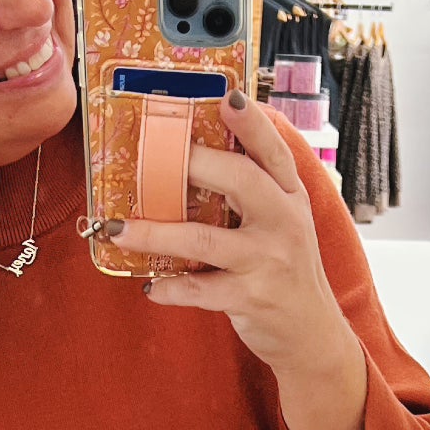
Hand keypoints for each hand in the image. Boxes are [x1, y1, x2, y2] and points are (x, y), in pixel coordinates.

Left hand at [104, 90, 356, 377]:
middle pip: (240, 181)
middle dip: (194, 164)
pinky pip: (200, 290)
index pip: (273, 151)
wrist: (311, 333)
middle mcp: (284, 223)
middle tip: (149, 158)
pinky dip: (170, 288)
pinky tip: (150, 287)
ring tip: (119, 228)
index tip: (227, 97)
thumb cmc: (284, 269)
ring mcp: (268, 261)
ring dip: (155, 233)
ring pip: (204, 239)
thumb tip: (195, 152)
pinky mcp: (251, 298)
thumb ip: (252, 191)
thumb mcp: (282, 222)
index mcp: (289, 196)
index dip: (252, 123)